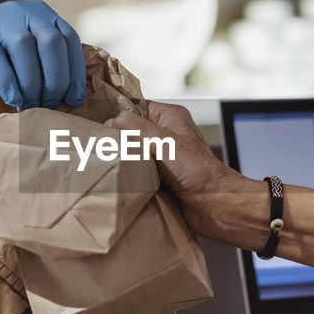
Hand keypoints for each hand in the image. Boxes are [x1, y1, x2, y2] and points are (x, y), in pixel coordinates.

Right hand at [0, 0, 86, 108]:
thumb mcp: (21, 57)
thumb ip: (43, 66)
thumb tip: (69, 99)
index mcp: (41, 14)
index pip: (69, 40)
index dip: (75, 72)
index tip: (75, 99)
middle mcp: (23, 10)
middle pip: (52, 43)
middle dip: (56, 79)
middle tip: (50, 104)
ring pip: (26, 50)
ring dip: (32, 84)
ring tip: (30, 105)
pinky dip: (9, 83)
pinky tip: (12, 100)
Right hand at [107, 101, 250, 236]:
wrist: (216, 206)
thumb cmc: (200, 171)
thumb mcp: (162, 140)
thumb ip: (133, 127)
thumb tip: (109, 122)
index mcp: (169, 117)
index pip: (134, 107)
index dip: (117, 115)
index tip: (97, 123)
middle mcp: (166, 136)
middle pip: (130, 133)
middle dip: (116, 141)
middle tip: (100, 147)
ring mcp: (163, 159)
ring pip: (132, 156)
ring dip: (123, 163)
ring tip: (109, 166)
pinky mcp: (160, 179)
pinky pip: (137, 175)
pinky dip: (129, 180)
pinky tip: (120, 182)